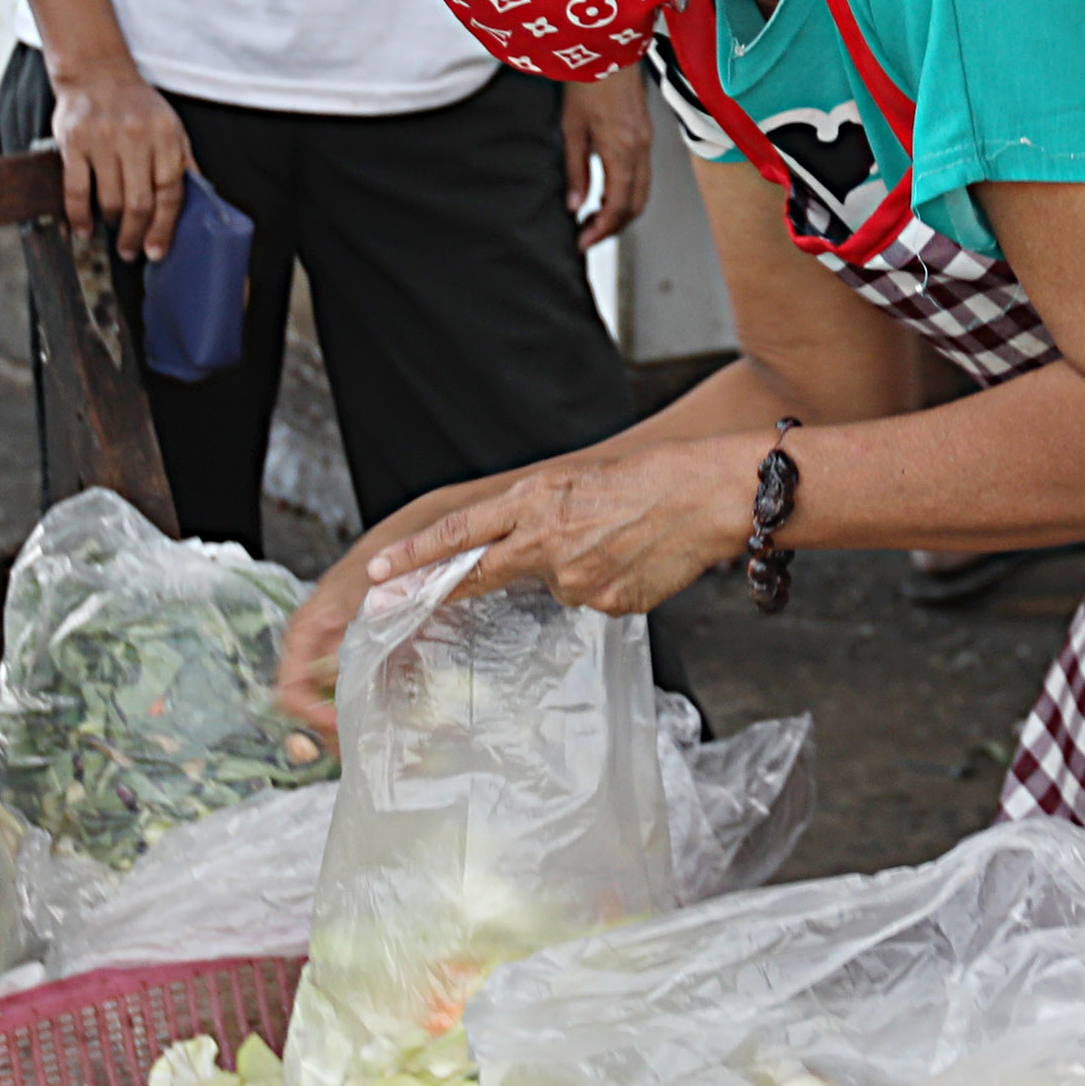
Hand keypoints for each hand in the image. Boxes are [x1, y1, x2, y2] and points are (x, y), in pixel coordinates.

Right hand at [47, 58, 191, 259]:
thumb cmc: (137, 105)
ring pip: (109, 200)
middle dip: (135, 234)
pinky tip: (84, 228)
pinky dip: (80, 216)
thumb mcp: (171, 127)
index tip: (156, 250)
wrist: (96, 71)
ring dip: (112, 224)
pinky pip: (76, 190)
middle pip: (139, 202)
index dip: (164, 227)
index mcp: (166, 135)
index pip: (170, 191)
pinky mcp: (73, 142)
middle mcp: (136, 136)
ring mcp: (102, 139)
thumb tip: (200, 200)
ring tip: (113, 230)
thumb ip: (183, 162)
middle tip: (131, 251)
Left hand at [364, 447, 748, 619]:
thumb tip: (518, 557)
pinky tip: (633, 560)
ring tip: (613, 540)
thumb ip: (535, 520)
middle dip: (435, 586)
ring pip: (553, 587)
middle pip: (478, 572)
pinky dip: (605, 584)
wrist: (705, 497)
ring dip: (571, 570)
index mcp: (534, 504)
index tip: (380, 573)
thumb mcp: (573, 484)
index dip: (416, 556)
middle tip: (393, 600)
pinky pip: (592, 601)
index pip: (460, 534)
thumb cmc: (647, 480)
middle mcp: (547, 544)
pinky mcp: (608, 605)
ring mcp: (576, 579)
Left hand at [564, 68, 652, 248]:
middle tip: (588, 237)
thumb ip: (576, 169)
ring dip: (621, 211)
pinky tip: (606, 194)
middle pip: (636, 204)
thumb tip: (576, 204)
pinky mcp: (645, 134)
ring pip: (642, 191)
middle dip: (614, 226)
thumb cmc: (587, 80)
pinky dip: (627, 192)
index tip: (583, 242)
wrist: (608, 46)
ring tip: (594, 219)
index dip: (602, 230)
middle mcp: (641, 149)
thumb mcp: (572, 128)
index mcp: (622, 150)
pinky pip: (642, 174)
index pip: (618, 205)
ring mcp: (647, 141)